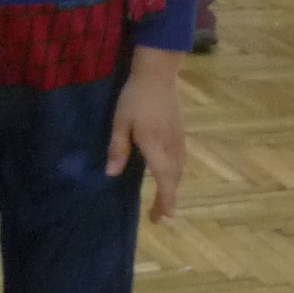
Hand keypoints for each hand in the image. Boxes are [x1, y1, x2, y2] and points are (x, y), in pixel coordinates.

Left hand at [107, 46, 186, 218]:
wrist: (159, 72)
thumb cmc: (136, 97)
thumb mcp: (120, 122)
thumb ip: (118, 148)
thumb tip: (112, 174)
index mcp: (157, 148)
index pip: (166, 183)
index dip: (164, 203)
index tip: (159, 219)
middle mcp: (172, 147)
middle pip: (175, 180)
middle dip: (168, 199)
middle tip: (159, 214)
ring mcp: (179, 139)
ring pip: (180, 169)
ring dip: (173, 185)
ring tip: (164, 196)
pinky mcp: (181, 131)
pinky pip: (181, 159)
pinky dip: (175, 172)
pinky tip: (168, 170)